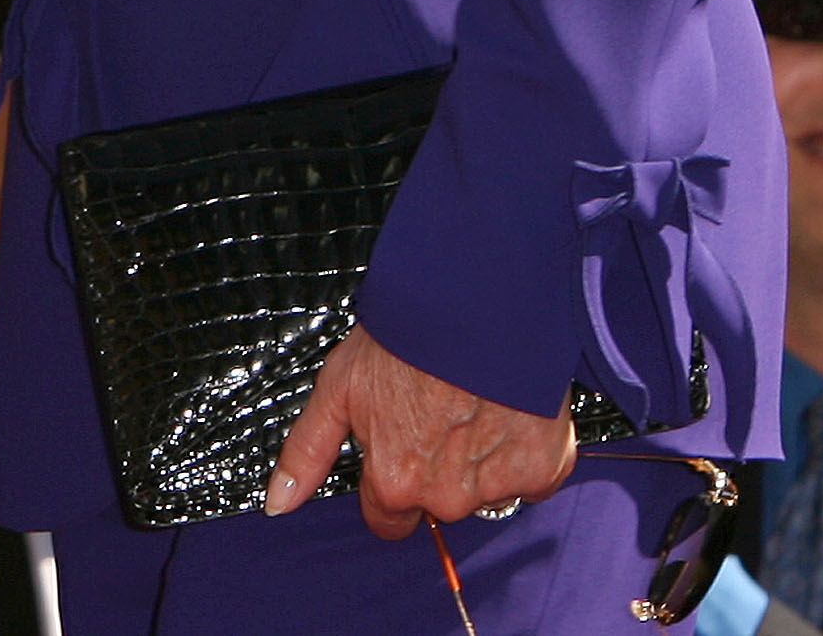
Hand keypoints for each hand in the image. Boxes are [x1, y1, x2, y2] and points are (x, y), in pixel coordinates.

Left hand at [264, 325, 574, 539]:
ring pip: (484, 492)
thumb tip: (278, 505)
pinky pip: (531, 477)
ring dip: (479, 458)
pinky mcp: (544, 470)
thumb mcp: (338, 388)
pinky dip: (523, 450)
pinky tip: (507, 410)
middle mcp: (446, 497)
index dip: (387, 483)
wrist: (474, 304)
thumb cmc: (404, 338)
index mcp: (393, 482)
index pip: (387, 519)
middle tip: (435, 412)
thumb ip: (307, 452)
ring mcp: (498, 488)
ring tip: (470, 402)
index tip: (397, 447)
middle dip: (434, 469)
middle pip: (436, 503)